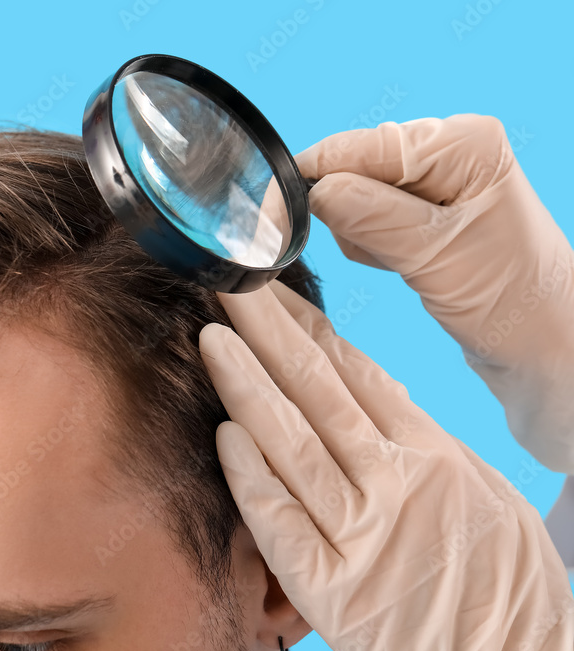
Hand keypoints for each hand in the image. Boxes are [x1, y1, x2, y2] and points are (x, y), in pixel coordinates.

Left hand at [200, 280, 573, 650]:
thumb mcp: (476, 489)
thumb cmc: (499, 579)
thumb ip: (416, 440)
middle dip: (268, 333)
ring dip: (247, 388)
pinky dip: (252, 478)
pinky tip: (224, 436)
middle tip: (227, 285)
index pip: (354, 371)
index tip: (269, 291)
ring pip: (293, 444)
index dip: (305, 327)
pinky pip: (282, 522)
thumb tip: (369, 389)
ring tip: (213, 341)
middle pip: (318, 390)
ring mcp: (363, 533)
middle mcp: (395, 481)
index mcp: (430, 450)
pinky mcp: (333, 588)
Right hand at [296, 115, 573, 473]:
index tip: (271, 222)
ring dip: (359, 235)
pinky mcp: (424, 210)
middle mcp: (449, 149)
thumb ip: (370, 216)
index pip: (356, 147)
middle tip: (379, 254)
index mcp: (461, 142)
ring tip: (404, 263)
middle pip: (350, 167)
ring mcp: (436, 179)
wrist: (542, 344)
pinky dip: (370, 244)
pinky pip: (366, 217)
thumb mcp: (435, 254)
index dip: (308, 182)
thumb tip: (313, 190)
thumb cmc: (510, 299)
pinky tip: (403, 264)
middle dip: (345, 215)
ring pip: (351, 195)